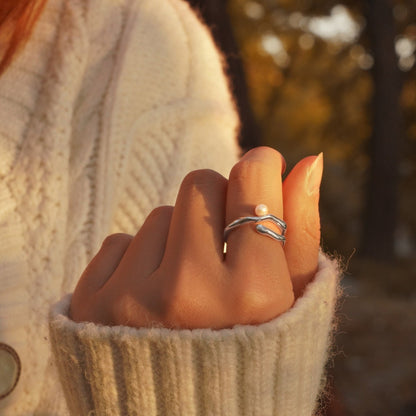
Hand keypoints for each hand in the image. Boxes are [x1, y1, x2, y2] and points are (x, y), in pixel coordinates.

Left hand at [70, 147, 322, 328]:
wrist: (188, 413)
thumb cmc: (253, 351)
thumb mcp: (292, 298)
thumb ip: (301, 228)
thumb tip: (308, 161)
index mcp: (252, 294)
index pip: (250, 181)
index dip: (260, 166)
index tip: (261, 168)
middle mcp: (188, 294)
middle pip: (199, 183)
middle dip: (216, 202)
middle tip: (222, 243)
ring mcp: (130, 301)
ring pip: (159, 214)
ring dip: (178, 238)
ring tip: (187, 286)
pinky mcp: (89, 306)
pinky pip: (118, 242)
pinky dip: (140, 261)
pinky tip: (153, 299)